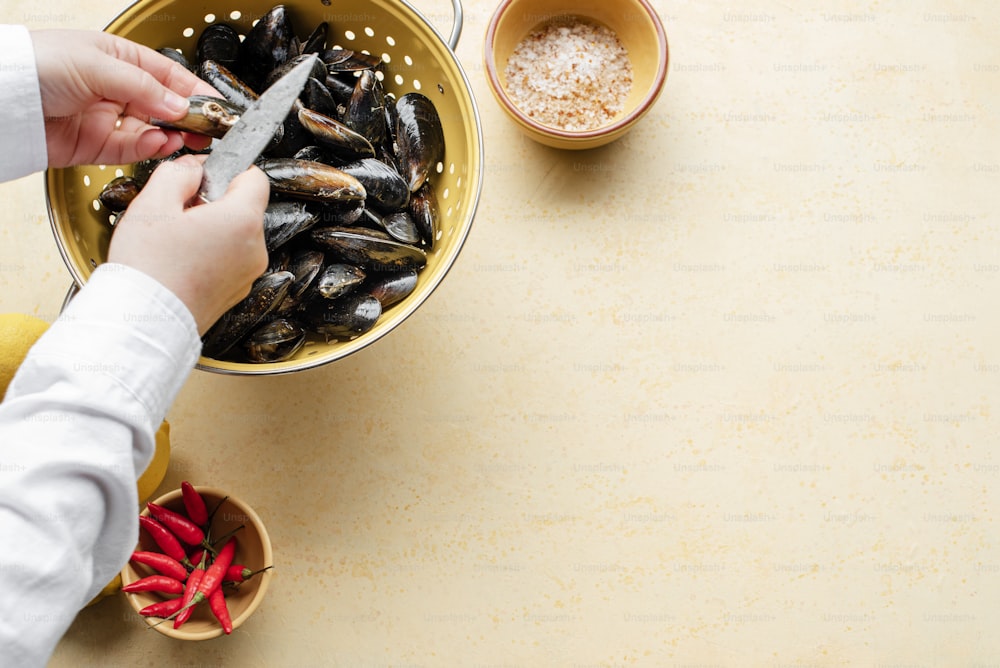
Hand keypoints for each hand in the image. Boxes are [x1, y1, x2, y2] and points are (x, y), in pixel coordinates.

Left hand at [31, 30, 219, 167]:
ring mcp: (108, 118)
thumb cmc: (37, 65)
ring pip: (153, 132)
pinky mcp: (97, 146)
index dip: (196, 91)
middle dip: (190, 119)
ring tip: (182, 137)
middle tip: (209, 130)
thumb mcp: (98, 65)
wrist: (1, 100)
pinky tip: (159, 143)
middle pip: (166, 107)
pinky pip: (133, 150)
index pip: (169, 76)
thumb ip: (144, 88)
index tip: (218, 107)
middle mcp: (117, 89)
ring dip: (170, 135)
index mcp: (120, 60)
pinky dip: (149, 149)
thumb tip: (180, 104)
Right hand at [107, 155, 269, 334]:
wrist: (143, 322)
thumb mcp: (153, 204)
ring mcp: (248, 273)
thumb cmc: (148, 268)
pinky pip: (230, 259)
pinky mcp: (237, 291)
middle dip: (214, 201)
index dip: (228, 169)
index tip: (203, 176)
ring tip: (176, 239)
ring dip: (211, 228)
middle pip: (244, 207)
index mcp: (243, 221)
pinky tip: (181, 260)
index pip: (255, 178)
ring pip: (236, 234)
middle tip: (178, 211)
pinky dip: (211, 253)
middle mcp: (255, 249)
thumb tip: (193, 168)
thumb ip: (178, 173)